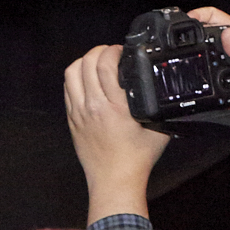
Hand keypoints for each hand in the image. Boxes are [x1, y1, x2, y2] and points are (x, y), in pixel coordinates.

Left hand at [64, 45, 171, 222]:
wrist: (114, 180)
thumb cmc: (137, 158)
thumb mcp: (158, 128)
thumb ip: (158, 106)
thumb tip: (162, 87)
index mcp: (116, 107)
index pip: (106, 66)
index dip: (112, 51)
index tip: (120, 50)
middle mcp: (94, 106)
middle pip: (86, 63)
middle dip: (98, 51)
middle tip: (109, 51)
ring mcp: (79, 112)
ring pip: (71, 73)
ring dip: (83, 61)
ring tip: (96, 60)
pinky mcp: (71, 118)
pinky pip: (67, 88)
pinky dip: (75, 77)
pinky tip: (85, 77)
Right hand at [185, 7, 229, 139]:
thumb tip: (227, 34)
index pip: (218, 18)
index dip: (200, 14)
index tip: (186, 20)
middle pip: (206, 35)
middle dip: (190, 34)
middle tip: (177, 39)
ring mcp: (227, 67)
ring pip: (203, 55)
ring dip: (192, 55)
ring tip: (181, 56)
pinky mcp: (221, 83)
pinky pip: (204, 75)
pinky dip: (195, 74)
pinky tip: (192, 77)